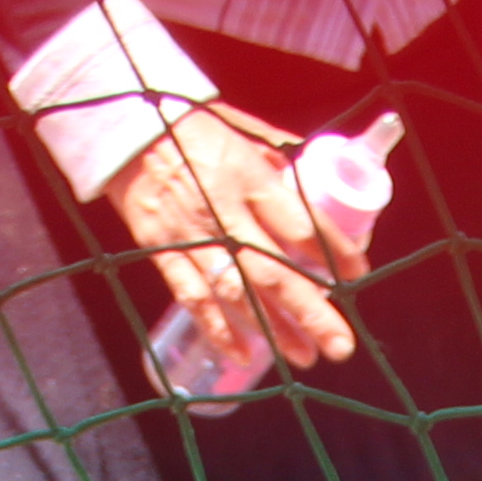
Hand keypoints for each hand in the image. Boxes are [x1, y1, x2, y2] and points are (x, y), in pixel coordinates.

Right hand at [104, 103, 352, 376]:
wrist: (123, 125)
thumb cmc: (189, 123)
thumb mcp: (242, 127)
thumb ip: (278, 155)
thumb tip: (314, 171)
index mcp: (250, 177)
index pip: (302, 223)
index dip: (334, 250)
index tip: (357, 273)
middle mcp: (225, 211)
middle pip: (276, 271)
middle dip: (312, 313)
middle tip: (341, 346)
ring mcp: (192, 236)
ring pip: (238, 293)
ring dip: (273, 330)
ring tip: (304, 357)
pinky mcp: (163, 251)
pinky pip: (193, 298)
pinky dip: (217, 329)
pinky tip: (242, 355)